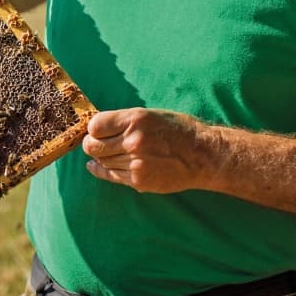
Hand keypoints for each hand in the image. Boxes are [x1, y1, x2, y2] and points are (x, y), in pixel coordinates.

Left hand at [81, 108, 211, 193]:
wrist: (203, 156)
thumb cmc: (178, 131)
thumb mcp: (151, 115)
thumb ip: (123, 121)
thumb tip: (95, 128)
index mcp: (135, 119)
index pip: (95, 126)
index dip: (94, 128)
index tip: (98, 130)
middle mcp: (133, 141)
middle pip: (93, 146)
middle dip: (91, 144)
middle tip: (95, 143)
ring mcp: (135, 162)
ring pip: (102, 161)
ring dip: (101, 157)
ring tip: (106, 153)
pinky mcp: (138, 180)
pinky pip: (110, 176)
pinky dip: (101, 170)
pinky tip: (96, 166)